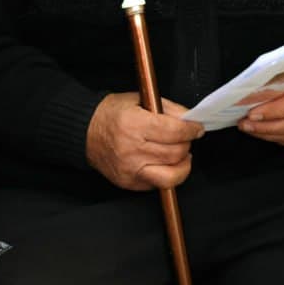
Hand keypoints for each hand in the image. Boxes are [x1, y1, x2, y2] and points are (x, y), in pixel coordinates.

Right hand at [86, 92, 202, 189]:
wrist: (85, 132)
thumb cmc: (112, 114)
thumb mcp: (140, 100)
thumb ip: (168, 109)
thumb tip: (190, 119)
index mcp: (134, 125)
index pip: (174, 131)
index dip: (192, 130)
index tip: (197, 128)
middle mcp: (131, 150)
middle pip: (176, 152)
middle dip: (187, 143)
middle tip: (186, 137)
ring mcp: (130, 170)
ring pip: (172, 175)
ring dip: (183, 162)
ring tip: (180, 152)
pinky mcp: (129, 183)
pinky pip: (159, 184)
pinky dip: (169, 173)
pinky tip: (167, 162)